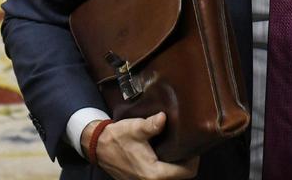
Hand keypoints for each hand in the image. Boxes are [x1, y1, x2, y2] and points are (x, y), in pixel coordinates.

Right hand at [84, 112, 198, 179]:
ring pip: (171, 178)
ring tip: (179, 148)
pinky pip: (162, 177)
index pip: (186, 172)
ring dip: (177, 166)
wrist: (98, 146)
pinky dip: (167, 167)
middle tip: (188, 145)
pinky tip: (167, 154)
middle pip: (181, 177)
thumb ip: (151, 125)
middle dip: (187, 162)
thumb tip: (164, 118)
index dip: (194, 159)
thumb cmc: (117, 138)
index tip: (193, 146)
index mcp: (153, 174)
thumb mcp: (135, 128)